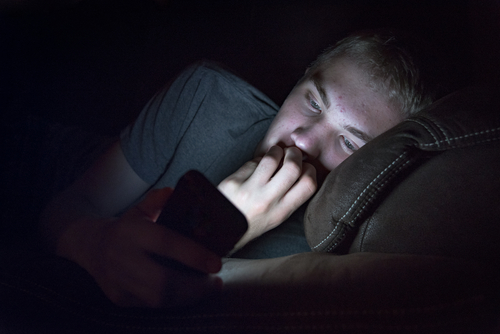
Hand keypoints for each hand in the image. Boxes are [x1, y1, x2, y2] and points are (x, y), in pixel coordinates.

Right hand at [59, 188, 222, 307]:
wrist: (89, 246)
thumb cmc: (125, 227)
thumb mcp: (141, 208)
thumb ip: (159, 200)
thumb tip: (177, 192)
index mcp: (130, 230)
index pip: (165, 243)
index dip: (193, 254)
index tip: (216, 263)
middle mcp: (121, 257)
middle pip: (162, 281)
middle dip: (195, 286)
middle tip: (216, 283)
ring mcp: (118, 281)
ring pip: (158, 299)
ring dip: (188, 297)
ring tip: (206, 289)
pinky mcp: (119, 298)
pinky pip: (151, 306)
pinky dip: (174, 302)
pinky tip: (187, 294)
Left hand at [218, 146, 316, 248]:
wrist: (223, 229)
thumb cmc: (250, 222)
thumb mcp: (275, 217)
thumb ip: (289, 197)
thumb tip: (301, 169)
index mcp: (281, 212)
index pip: (308, 185)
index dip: (310, 170)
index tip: (305, 167)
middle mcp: (267, 202)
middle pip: (292, 168)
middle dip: (294, 154)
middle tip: (290, 153)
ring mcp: (249, 191)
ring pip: (271, 159)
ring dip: (275, 151)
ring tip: (274, 153)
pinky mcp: (234, 182)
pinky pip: (251, 162)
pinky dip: (256, 161)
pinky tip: (255, 167)